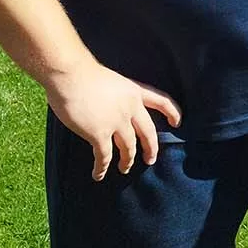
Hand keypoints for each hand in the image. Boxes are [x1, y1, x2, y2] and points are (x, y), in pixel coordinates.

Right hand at [43, 59, 181, 180]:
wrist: (70, 74)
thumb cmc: (82, 73)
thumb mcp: (110, 81)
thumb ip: (115, 97)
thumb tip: (107, 110)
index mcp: (133, 91)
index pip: (161, 101)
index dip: (172, 112)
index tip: (177, 122)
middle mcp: (130, 108)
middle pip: (148, 132)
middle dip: (151, 148)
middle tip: (151, 159)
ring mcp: (116, 122)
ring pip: (128, 147)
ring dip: (127, 161)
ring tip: (124, 168)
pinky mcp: (99, 134)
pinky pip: (104, 156)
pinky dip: (102, 168)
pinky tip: (98, 174)